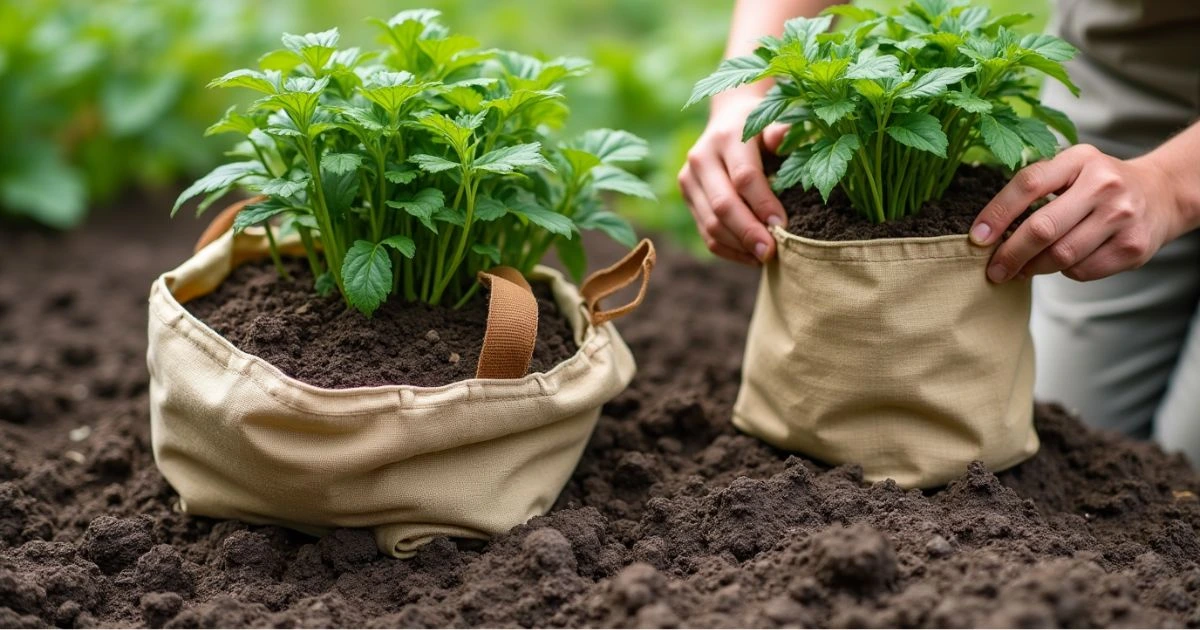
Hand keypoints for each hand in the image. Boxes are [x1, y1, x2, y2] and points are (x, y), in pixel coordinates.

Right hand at [679, 93, 789, 264]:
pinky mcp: (687, 198)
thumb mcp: (773, 121)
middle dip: (748, 232)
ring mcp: (689, 180)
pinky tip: (750, 256)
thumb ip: (781, 132)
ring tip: (765, 257)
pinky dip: (729, 250)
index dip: (763, 204)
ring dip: (739, 246)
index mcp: (726, 137)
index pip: (744, 177)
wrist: (727, 120)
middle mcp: (701, 159)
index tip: (783, 225)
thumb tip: (783, 139)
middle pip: (723, 205)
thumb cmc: (759, 126)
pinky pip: (706, 234)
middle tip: (771, 252)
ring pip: (711, 224)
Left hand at [969, 144, 1183, 282]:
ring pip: (1061, 255)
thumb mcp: (1070, 169)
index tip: (977, 238)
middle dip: (1010, 254)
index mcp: (1080, 159)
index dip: (997, 213)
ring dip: (1033, 268)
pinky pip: (1082, 271)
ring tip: (1021, 269)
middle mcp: (1104, 184)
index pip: (1028, 184)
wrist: (1160, 194)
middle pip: (1042, 228)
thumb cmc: (1098, 184)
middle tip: (993, 270)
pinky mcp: (1133, 247)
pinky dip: (1065, 272)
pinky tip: (1065, 262)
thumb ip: (1034, 188)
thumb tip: (987, 232)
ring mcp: (1122, 216)